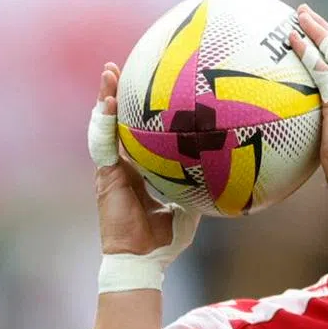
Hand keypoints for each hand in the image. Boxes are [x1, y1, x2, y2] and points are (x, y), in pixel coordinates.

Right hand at [89, 63, 197, 255]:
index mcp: (138, 171)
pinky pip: (103, 142)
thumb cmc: (165, 240)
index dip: (135, 113)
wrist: (143, 259)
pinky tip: (110, 100)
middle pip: (115, 123)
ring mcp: (110, 170)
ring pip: (104, 126)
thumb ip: (199, 186)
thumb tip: (225, 171)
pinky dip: (105, 121)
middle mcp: (122, 166)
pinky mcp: (105, 176)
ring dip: (105, 98)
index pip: (134, 134)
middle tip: (119, 69)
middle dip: (115, 95)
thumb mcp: (189, 207)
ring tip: (109, 73)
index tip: (144, 88)